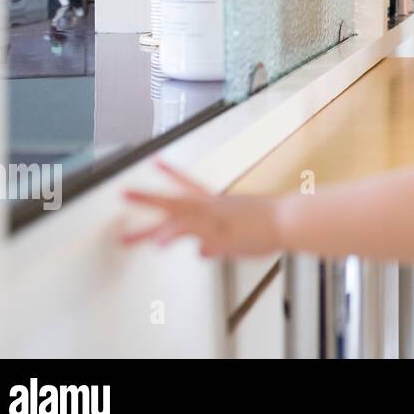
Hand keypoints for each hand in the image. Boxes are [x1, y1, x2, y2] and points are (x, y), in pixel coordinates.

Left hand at [120, 159, 282, 258]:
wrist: (290, 218)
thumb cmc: (276, 225)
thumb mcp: (241, 237)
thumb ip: (216, 245)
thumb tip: (199, 251)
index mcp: (219, 204)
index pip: (190, 185)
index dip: (171, 174)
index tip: (156, 162)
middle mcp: (212, 207)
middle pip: (173, 200)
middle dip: (147, 198)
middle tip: (123, 193)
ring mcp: (213, 217)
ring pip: (174, 217)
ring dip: (148, 228)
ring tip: (124, 237)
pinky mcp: (218, 227)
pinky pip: (190, 230)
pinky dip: (173, 236)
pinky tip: (159, 244)